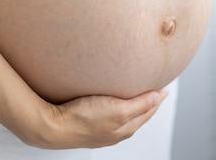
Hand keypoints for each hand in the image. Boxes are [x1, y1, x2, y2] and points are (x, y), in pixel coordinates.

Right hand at [27, 89, 168, 148]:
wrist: (52, 127)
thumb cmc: (83, 119)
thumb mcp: (117, 110)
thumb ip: (140, 104)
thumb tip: (159, 97)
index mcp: (126, 128)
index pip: (149, 109)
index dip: (157, 96)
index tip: (163, 83)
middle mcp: (116, 131)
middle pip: (138, 113)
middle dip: (147, 100)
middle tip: (152, 84)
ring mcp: (103, 129)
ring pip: (124, 113)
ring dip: (132, 102)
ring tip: (134, 89)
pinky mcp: (89, 124)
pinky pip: (109, 113)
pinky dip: (116, 104)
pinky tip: (110, 97)